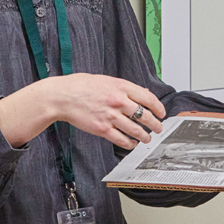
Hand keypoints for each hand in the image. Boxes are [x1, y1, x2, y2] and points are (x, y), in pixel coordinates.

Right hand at [0, 75, 164, 148]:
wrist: (62, 97)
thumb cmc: (81, 86)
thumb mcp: (106, 80)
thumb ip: (124, 87)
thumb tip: (142, 92)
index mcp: (121, 86)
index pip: (148, 98)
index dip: (158, 107)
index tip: (161, 112)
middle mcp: (118, 101)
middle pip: (145, 115)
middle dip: (155, 124)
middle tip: (158, 128)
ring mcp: (111, 116)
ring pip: (135, 129)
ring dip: (144, 136)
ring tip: (147, 138)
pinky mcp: (102, 129)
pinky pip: (121, 139)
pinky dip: (129, 143)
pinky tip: (132, 144)